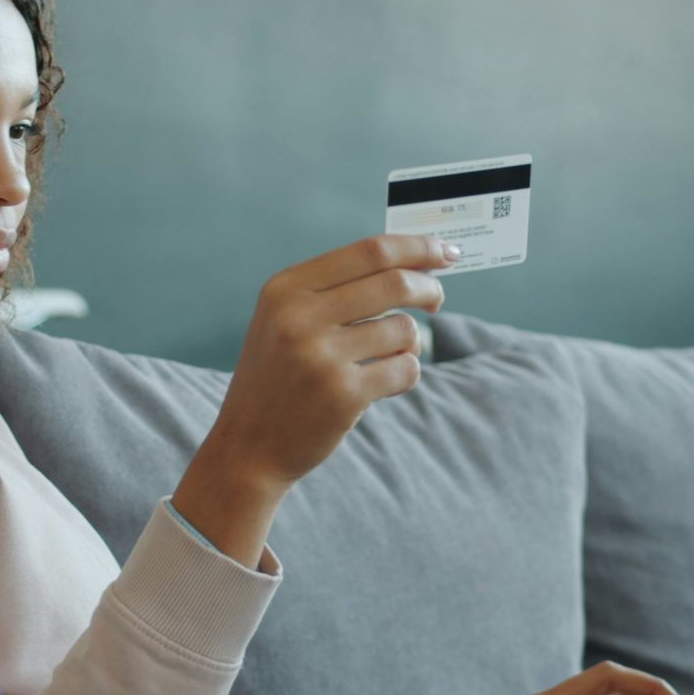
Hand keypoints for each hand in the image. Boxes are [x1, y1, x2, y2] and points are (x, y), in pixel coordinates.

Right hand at [206, 234, 455, 495]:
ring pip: (403, 329)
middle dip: (428, 288)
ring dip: (409, 343)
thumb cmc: (279, 378)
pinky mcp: (343, 393)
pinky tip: (384, 385)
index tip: (445, 252)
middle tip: (437, 300)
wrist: (248, 446)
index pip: (369, 252)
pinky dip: (405, 374)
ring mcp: (321, 355)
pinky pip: (405, 369)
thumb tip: (413, 262)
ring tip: (388, 359)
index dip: (417, 248)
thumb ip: (335, 290)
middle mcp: (298, 316)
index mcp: (285, 289)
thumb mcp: (285, 321)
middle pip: (394, 282)